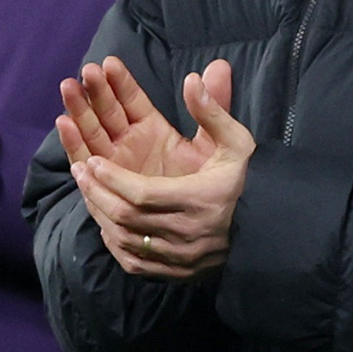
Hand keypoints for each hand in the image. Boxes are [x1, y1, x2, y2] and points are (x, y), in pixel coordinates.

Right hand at [57, 56, 231, 177]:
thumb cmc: (222, 182)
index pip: (131, 100)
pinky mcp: (106, 190)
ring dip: (79, 113)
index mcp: (153, 129)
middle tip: (82, 74)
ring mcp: (116, 167)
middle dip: (92, 93)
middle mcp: (130, 145)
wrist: (215, 227)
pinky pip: (87, 167)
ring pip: (91, 136)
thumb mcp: (226, 141)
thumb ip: (216, 106)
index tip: (108, 63)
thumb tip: (219, 66)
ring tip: (68, 89)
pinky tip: (66, 125)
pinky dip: (75, 145)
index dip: (119, 82)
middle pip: (105, 114)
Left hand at [70, 68, 254, 280]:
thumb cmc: (251, 180)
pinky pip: (134, 263)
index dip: (113, 179)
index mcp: (200, 201)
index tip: (93, 161)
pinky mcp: (177, 273)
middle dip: (98, 192)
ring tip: (87, 188)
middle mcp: (187, 235)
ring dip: (101, 215)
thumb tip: (193, 78)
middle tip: (81, 169)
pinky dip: (115, 242)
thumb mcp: (237, 142)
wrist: (271, 228)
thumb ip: (213, 111)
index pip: (143, 195)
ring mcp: (180, 258)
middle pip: (127, 219)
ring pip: (126, 242)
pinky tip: (106, 222)